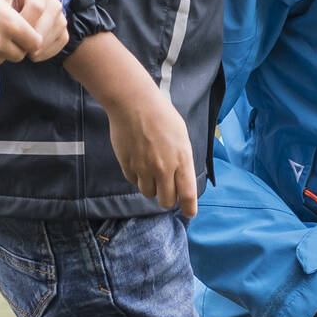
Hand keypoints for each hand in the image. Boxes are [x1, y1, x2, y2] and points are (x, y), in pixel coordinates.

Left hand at [3, 0, 67, 56]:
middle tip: (14, 46)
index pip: (36, 8)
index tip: (11, 33)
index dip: (24, 24)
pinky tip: (32, 52)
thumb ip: (5, 14)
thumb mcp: (5, 2)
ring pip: (49, 40)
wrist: (27, 4)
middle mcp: (54, 3)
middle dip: (26, 41)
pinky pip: (56, 48)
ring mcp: (62, 19)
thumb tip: (7, 33)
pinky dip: (43, 54)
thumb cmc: (13, 4)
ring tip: (21, 47)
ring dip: (33, 49)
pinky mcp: (65, 32)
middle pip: (43, 28)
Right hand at [106, 82, 198, 217]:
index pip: (187, 194)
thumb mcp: (181, 136)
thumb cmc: (162, 115)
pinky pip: (133, 181)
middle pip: (166, 201)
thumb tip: (180, 178)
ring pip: (148, 193)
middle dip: (168, 198)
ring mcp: (144, 168)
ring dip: (152, 187)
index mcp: (182, 159)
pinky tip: (138, 160)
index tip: (189, 213)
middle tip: (167, 190)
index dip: (189, 208)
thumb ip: (182, 159)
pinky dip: (137, 176)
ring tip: (151, 170)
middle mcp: (164, 168)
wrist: (134, 103)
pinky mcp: (127, 165)